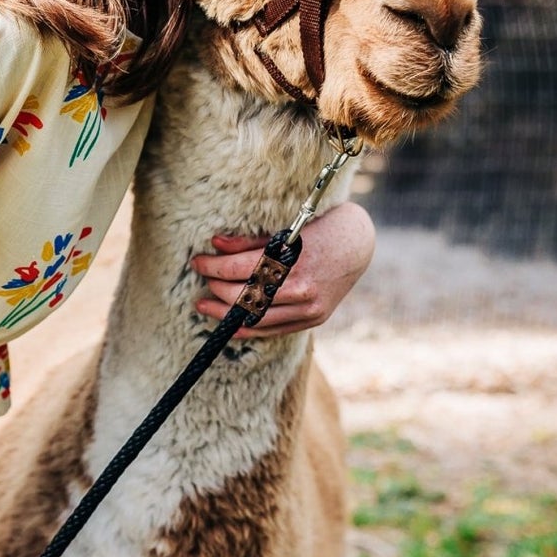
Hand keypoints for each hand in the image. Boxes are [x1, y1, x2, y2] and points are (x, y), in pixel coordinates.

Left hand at [191, 201, 374, 337]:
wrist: (359, 244)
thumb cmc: (322, 227)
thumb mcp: (287, 226)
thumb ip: (250, 241)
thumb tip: (215, 244)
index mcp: (294, 260)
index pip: (240, 269)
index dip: (213, 267)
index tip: (197, 261)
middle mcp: (302, 289)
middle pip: (244, 295)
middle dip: (216, 287)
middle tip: (203, 278)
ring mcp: (309, 308)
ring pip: (256, 318)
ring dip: (224, 314)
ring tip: (204, 306)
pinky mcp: (313, 319)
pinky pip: (273, 330)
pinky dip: (248, 329)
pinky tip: (229, 324)